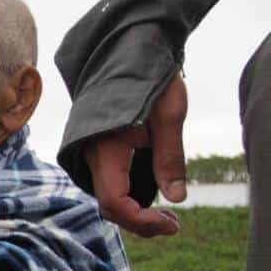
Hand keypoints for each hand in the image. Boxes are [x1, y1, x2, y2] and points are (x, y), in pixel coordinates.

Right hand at [82, 74, 188, 236]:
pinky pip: (110, 182)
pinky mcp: (101, 148)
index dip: (141, 220)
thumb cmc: (151, 75)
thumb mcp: (169, 115)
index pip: (115, 201)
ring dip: (134, 212)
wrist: (129, 46)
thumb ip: (170, 158)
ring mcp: (95, 151)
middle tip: (173, 224)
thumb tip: (177, 198)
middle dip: (139, 222)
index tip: (171, 223)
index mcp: (106, 147)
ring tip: (166, 215)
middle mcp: (94, 154)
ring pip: (108, 196)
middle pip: (109, 205)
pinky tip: (151, 196)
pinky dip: (128, 197)